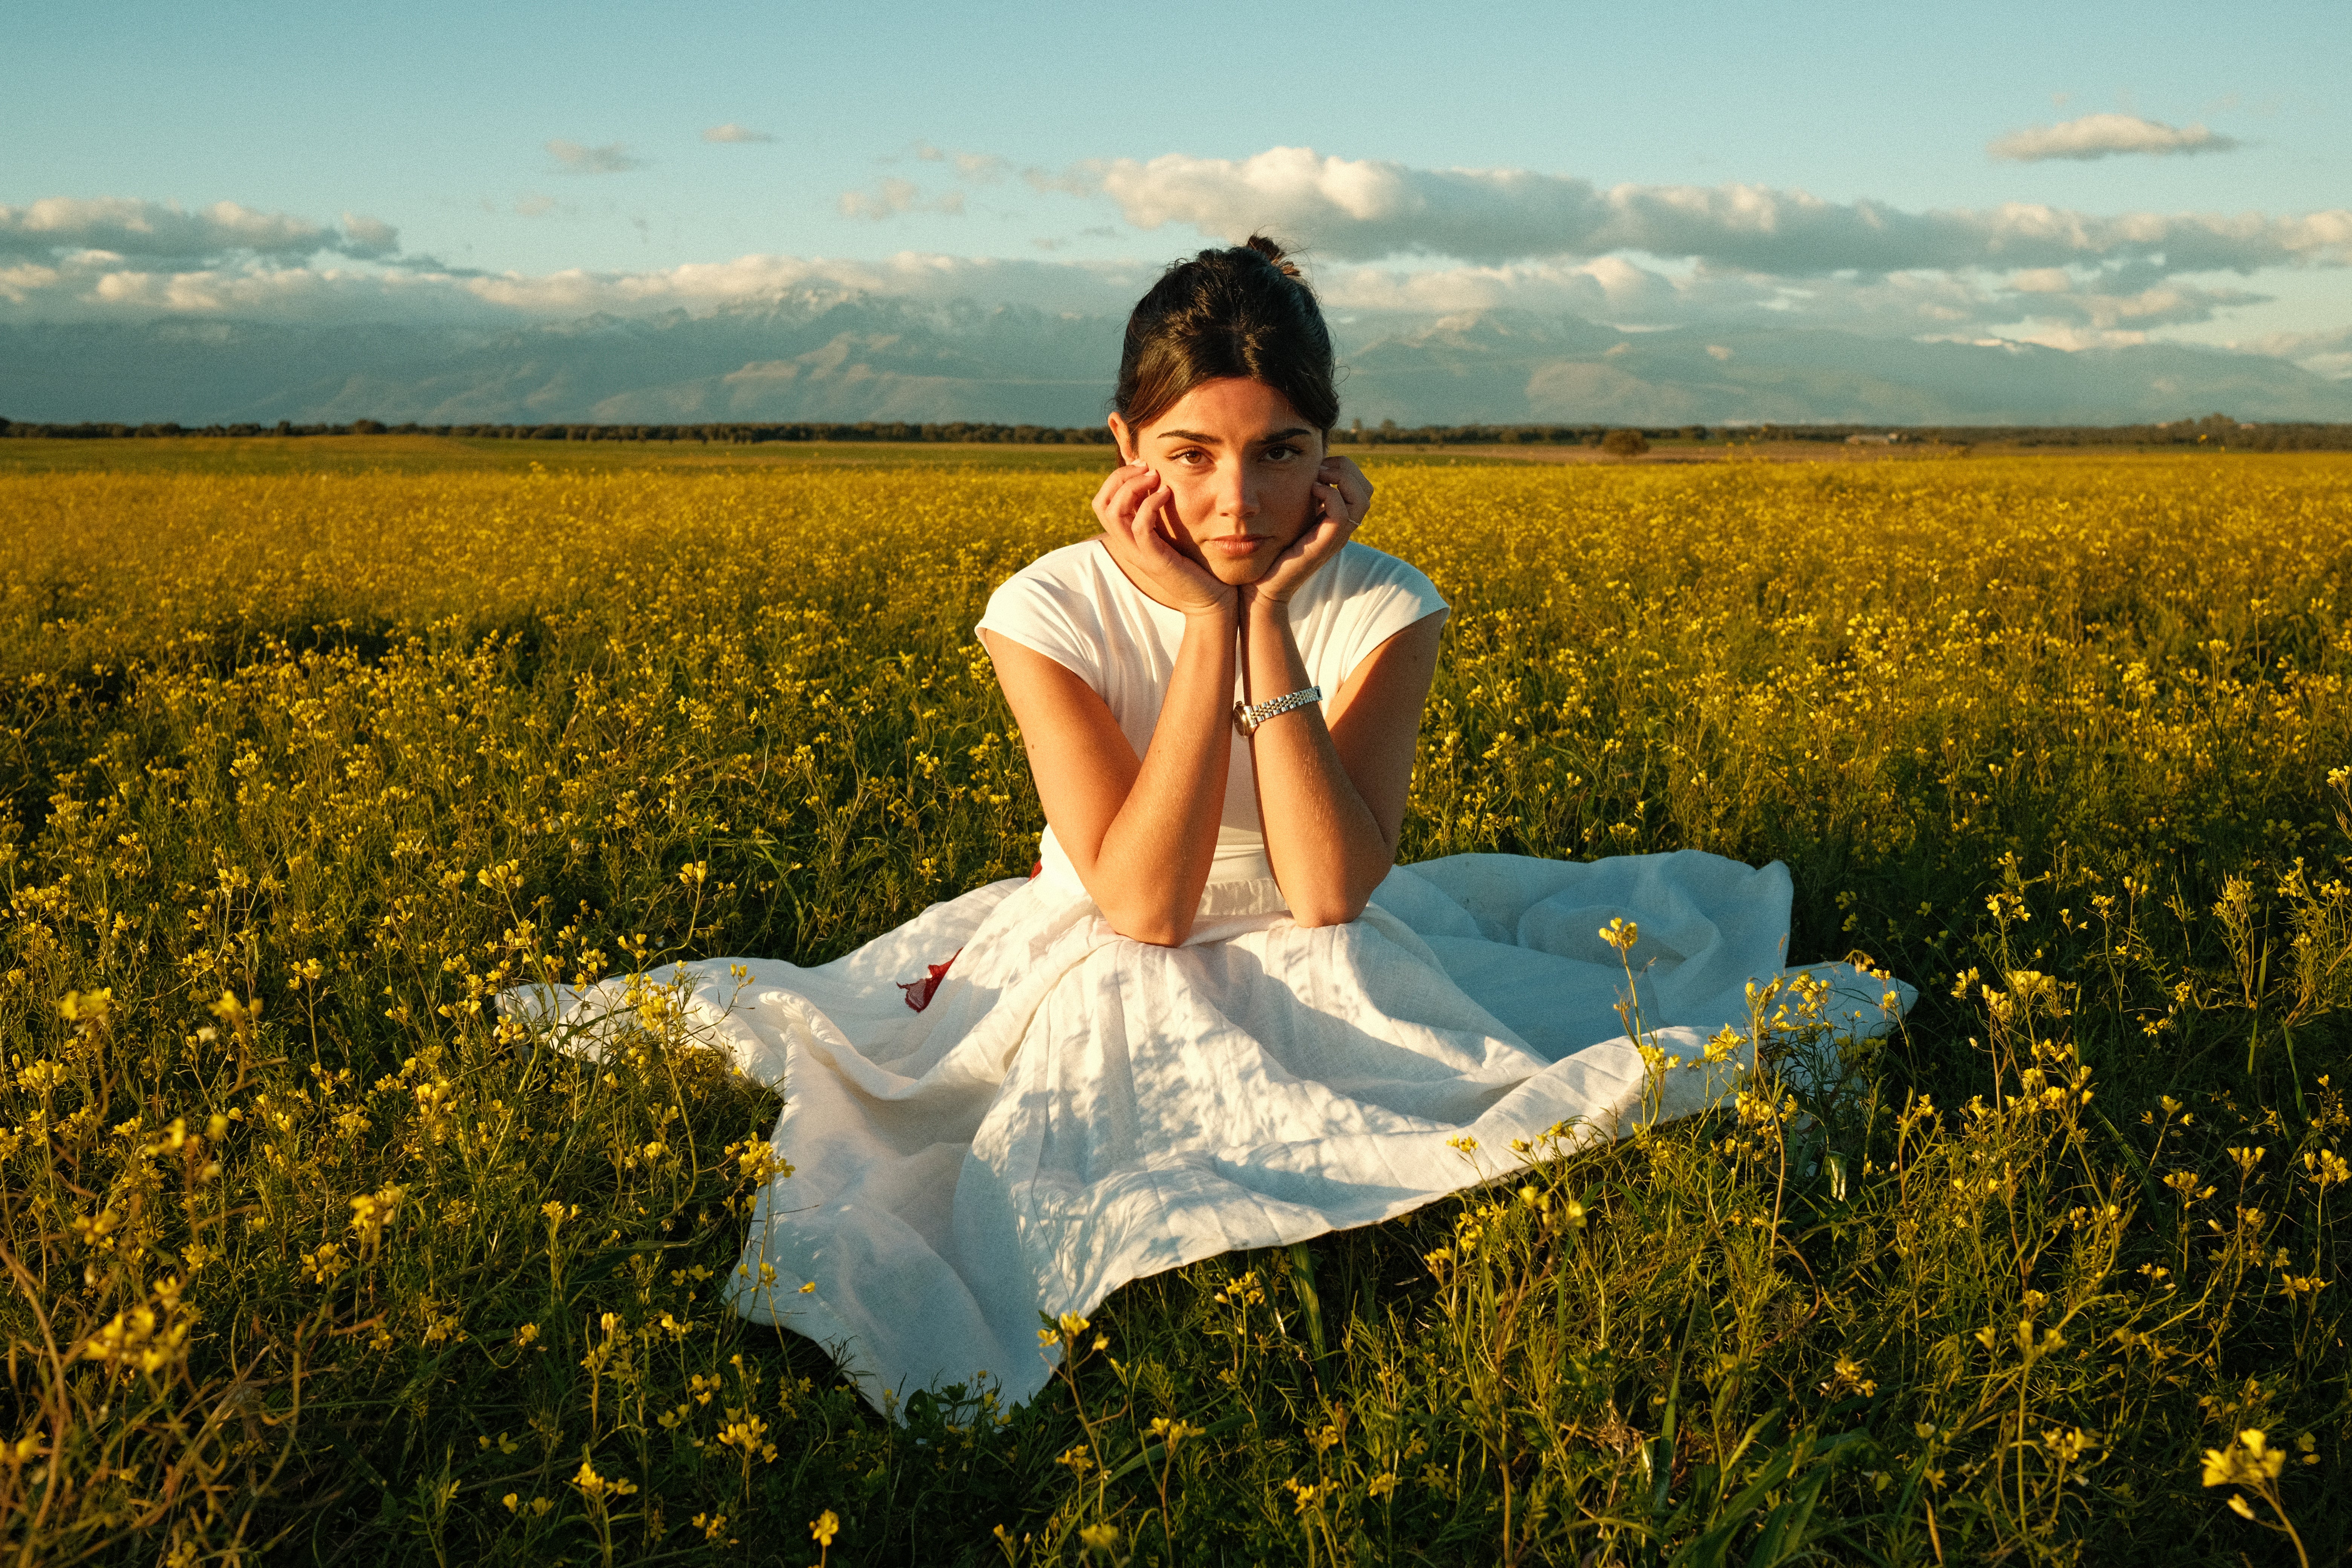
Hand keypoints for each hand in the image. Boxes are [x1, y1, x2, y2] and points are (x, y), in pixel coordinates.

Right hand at [1091, 461, 1232, 616]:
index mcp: (1128, 537)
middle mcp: (1127, 545)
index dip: (1117, 478)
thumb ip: (1159, 512)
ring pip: (1114, 513)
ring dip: (1132, 487)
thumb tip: (1157, 480)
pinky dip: (1150, 504)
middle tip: (1147, 467)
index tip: (1143, 465)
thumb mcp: (1171, 532)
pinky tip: (1167, 493)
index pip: (1103, 502)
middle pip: (1102, 504)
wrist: (1209, 598)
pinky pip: (1140, 527)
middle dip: (1121, 477)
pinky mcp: (1155, 560)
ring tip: (1155, 477)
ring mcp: (1138, 554)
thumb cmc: (1194, 563)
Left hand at [1245, 456, 1372, 607]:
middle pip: (1366, 490)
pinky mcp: (1323, 546)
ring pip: (1360, 500)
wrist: (1261, 587)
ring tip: (1316, 477)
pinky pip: (1341, 515)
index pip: (1361, 486)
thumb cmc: (1270, 553)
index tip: (1319, 464)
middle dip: (1346, 469)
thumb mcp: (1289, 518)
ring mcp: (1335, 539)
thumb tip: (1300, 471)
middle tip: (1319, 467)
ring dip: (1340, 479)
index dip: (1345, 467)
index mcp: (1337, 521)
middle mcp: (1341, 530)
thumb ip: (1300, 499)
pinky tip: (1312, 490)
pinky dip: (1330, 495)